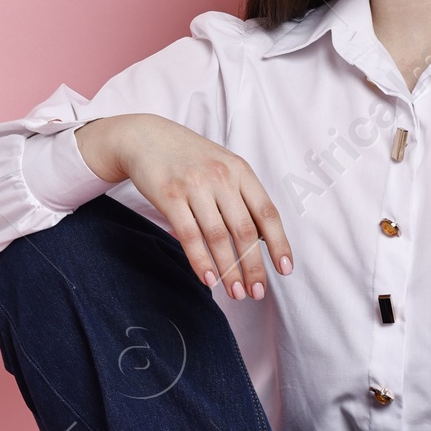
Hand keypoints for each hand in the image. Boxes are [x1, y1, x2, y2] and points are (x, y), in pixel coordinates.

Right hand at [75, 113, 291, 299]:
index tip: (285, 269)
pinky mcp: (169, 196)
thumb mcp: (223, 166)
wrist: (145, 137)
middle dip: (254, 267)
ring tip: (236, 293)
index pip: (267, 213)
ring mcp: (194, 186)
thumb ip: (243, 197)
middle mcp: (221, 177)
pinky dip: (201, 261)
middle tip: (257, 293)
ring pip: (218, 237)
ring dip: (230, 270)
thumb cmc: (190, 158)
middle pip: (245, 231)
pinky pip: (189, 236)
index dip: (279, 244)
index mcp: (240, 171)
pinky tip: (209, 280)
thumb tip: (264, 239)